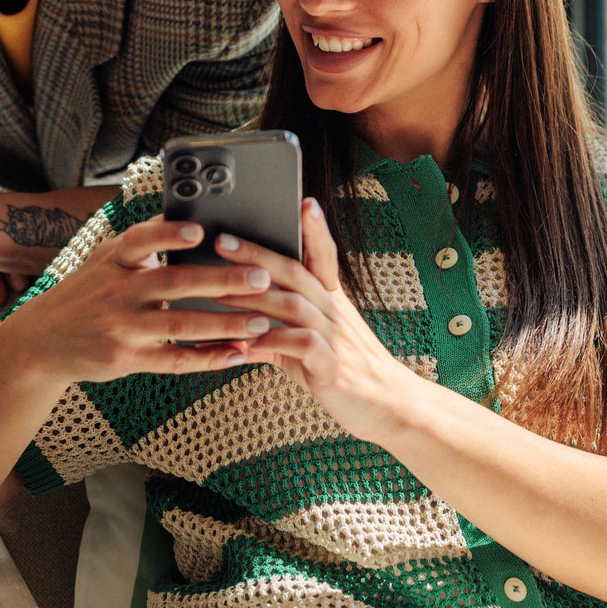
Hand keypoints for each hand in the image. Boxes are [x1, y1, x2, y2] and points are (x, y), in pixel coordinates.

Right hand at [5, 215, 281, 382]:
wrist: (42, 341)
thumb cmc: (87, 292)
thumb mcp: (105, 258)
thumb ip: (144, 240)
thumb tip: (185, 211)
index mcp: (114, 260)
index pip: (140, 240)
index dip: (168, 234)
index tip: (199, 230)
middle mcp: (117, 292)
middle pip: (174, 284)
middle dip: (222, 281)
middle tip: (262, 278)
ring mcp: (122, 328)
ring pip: (182, 325)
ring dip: (226, 325)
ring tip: (262, 322)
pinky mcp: (126, 360)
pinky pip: (175, 360)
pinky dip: (209, 359)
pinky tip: (237, 355)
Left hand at [211, 198, 421, 445]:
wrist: (389, 406)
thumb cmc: (347, 371)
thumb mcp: (315, 343)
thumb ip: (281, 329)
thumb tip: (241, 323)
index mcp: (333, 301)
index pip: (324, 255)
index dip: (314, 228)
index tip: (302, 201)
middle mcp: (334, 312)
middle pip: (296, 273)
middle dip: (257, 255)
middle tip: (222, 242)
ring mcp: (335, 338)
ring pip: (294, 305)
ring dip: (253, 298)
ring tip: (217, 294)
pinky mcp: (332, 367)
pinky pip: (300, 347)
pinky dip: (271, 342)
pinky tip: (246, 345)